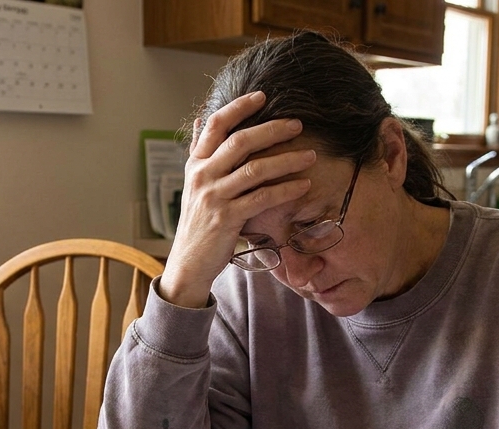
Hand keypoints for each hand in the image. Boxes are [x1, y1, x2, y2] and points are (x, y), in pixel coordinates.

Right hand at [157, 91, 317, 307]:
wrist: (188, 262)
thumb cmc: (198, 222)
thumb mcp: (193, 183)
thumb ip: (198, 153)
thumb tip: (197, 120)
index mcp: (195, 164)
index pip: (214, 125)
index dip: (238, 107)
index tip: (262, 96)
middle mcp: (202, 176)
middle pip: (239, 141)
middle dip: (272, 129)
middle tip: (297, 124)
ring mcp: (214, 197)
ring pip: (255, 169)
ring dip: (287, 160)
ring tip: (310, 156)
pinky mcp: (228, 218)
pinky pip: (262, 198)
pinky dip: (286, 190)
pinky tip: (303, 185)